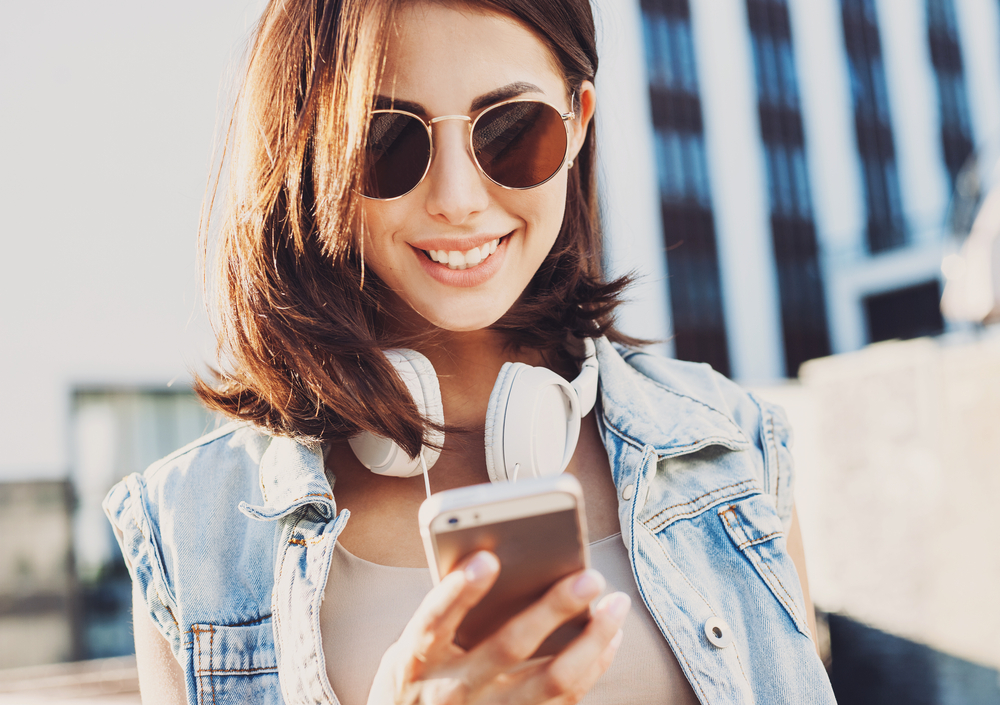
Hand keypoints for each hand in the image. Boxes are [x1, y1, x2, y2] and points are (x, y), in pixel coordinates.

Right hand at [367, 551, 629, 704]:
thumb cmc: (418, 678)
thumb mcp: (410, 650)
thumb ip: (443, 614)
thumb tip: (497, 561)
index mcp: (416, 659)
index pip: (435, 620)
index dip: (459, 590)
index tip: (488, 558)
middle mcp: (452, 690)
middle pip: (509, 647)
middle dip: (553, 609)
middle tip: (589, 577)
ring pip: (552, 680)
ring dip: (592, 640)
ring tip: (616, 604)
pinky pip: (565, 700)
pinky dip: (593, 665)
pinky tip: (609, 637)